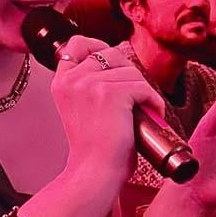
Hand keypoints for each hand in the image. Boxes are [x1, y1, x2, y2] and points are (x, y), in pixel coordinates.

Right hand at [52, 35, 166, 196]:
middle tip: (135, 98)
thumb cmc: (93, 148)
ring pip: (132, 71)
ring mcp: (90, 84)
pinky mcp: (111, 93)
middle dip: (129, 74)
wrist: (94, 172)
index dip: (98, 46)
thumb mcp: (82, 108)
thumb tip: (118, 63)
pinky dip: (154, 102)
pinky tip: (151, 115)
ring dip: (144, 91)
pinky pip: (143, 86)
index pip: (77, 44)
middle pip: (112, 54)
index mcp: (61, 82)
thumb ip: (89, 85)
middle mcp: (72, 79)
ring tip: (143, 112)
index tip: (113, 61)